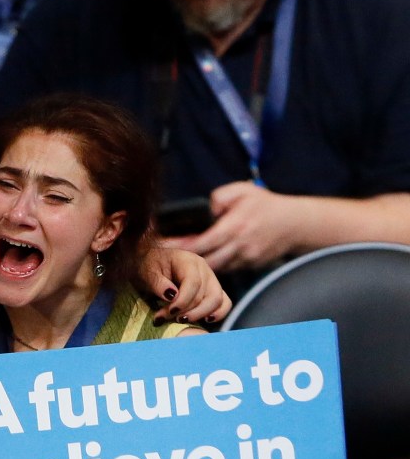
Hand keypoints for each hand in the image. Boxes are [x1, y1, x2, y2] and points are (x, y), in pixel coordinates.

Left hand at [142, 247, 231, 325]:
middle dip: (189, 311)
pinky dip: (218, 314)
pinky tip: (204, 321)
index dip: (183, 301)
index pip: (193, 283)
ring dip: (200, 314)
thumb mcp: (146, 273)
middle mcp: (204, 269)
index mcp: (188, 260)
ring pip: (218, 300)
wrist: (149, 264)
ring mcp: (211, 279)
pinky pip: (224, 303)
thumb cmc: (148, 268)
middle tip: (168, 319)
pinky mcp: (213, 290)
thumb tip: (172, 295)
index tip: (170, 313)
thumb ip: (158, 284)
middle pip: (207, 294)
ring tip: (180, 320)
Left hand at [164, 182, 298, 272]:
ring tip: (178, 257)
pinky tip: (201, 258)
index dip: (180, 246)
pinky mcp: (250, 266)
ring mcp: (246, 258)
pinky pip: (226, 268)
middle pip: (205, 260)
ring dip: (197, 264)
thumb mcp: (242, 190)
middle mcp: (241, 246)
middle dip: (183, 259)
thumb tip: (204, 209)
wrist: (296, 223)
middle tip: (163, 254)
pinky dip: (213, 265)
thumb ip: (219, 197)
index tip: (161, 245)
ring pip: (214, 268)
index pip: (202, 242)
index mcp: (236, 226)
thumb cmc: (266, 204)